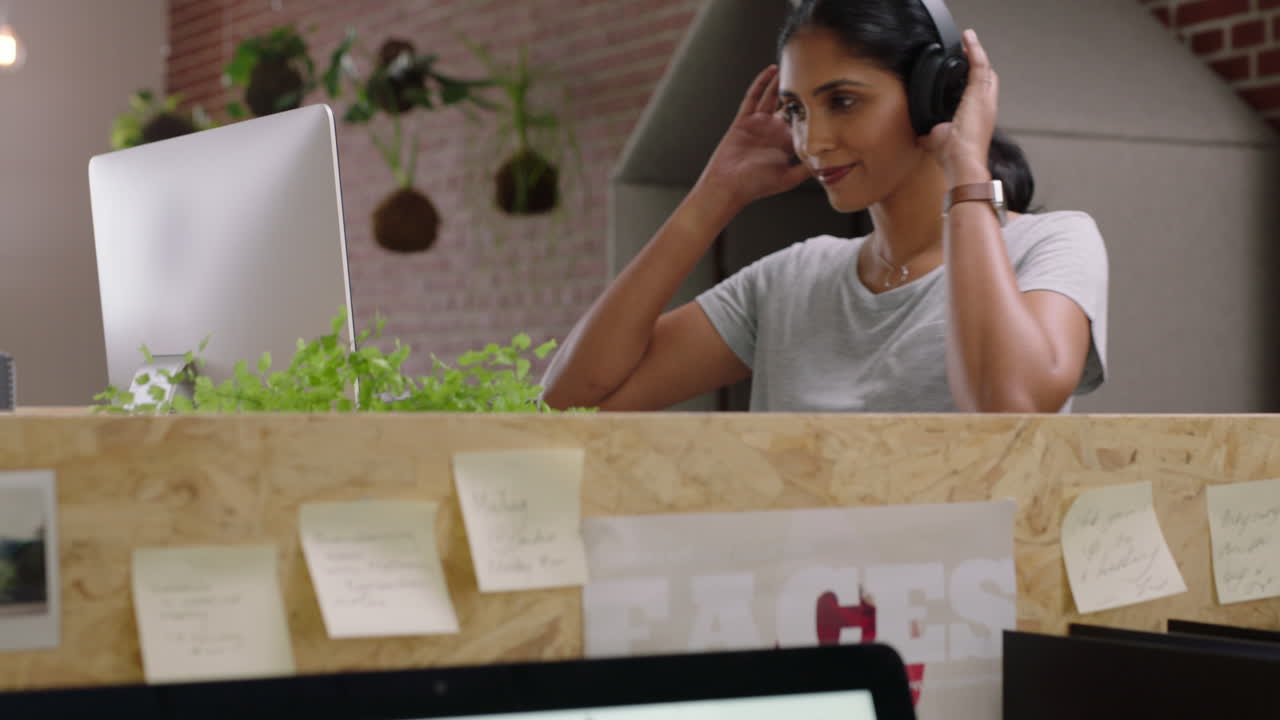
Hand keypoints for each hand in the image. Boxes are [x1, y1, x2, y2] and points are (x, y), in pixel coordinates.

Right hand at [696, 65, 811, 210]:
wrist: (729, 186)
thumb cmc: (757, 186)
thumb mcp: (789, 178)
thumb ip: (806, 168)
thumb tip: (829, 161)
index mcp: (785, 144)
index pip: (803, 121)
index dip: (813, 107)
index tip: (825, 93)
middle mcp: (773, 132)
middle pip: (788, 105)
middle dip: (799, 91)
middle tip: (812, 72)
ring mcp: (758, 124)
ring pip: (772, 97)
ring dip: (781, 82)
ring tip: (793, 65)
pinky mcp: (743, 120)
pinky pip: (753, 97)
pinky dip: (761, 83)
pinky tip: (770, 70)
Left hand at [918, 29, 997, 184]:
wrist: (962, 163)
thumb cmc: (955, 157)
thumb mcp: (938, 142)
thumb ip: (932, 135)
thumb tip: (923, 136)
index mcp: (978, 116)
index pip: (981, 90)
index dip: (975, 77)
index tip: (964, 66)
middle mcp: (986, 105)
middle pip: (987, 76)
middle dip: (978, 62)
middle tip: (967, 48)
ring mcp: (985, 98)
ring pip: (985, 68)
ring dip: (976, 51)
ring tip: (968, 38)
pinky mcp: (979, 93)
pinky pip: (979, 65)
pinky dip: (974, 50)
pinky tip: (968, 39)